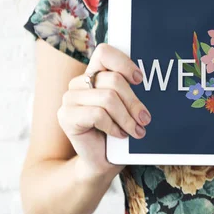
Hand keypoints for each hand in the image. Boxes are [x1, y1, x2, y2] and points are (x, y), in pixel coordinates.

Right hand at [57, 43, 150, 179]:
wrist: (101, 162)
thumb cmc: (118, 131)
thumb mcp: (127, 107)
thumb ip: (130, 90)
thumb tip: (148, 81)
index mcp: (94, 74)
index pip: (104, 52)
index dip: (124, 62)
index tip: (140, 79)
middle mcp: (79, 83)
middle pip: (113, 80)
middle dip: (134, 101)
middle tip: (145, 118)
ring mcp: (69, 98)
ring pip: (107, 98)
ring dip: (126, 117)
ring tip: (136, 130)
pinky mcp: (65, 116)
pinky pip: (97, 114)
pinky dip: (113, 126)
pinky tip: (119, 135)